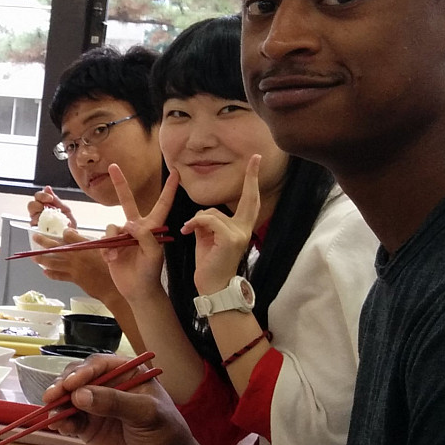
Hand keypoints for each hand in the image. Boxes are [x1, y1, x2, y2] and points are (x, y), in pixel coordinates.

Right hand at [27, 186, 76, 230]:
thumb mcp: (65, 210)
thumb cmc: (68, 224)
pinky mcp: (36, 232)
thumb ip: (56, 200)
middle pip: (31, 205)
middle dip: (38, 204)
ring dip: (40, 216)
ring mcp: (36, 223)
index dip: (42, 195)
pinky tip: (49, 227)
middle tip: (47, 206)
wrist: (71, 239)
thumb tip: (47, 188)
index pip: (38, 196)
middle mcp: (38, 213)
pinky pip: (34, 227)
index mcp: (45, 206)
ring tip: (50, 219)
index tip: (50, 198)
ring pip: (32, 216)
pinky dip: (42, 226)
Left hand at [32, 226, 120, 300]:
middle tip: (35, 237)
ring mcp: (74, 268)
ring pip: (54, 262)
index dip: (65, 232)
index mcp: (86, 246)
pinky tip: (45, 272)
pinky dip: (51, 274)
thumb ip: (94, 244)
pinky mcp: (74, 279)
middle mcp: (77, 256)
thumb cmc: (113, 267)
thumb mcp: (106, 250)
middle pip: (56, 247)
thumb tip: (85, 240)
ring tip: (33, 257)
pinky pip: (59, 276)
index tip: (63, 232)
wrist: (113, 287)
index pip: (69, 235)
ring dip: (42, 259)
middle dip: (44, 242)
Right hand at [43, 353, 199, 444]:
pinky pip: (70, 420)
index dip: (82, 371)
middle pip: (78, 378)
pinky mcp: (89, 428)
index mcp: (127, 374)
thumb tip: (80, 395)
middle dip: (63, 386)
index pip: (99, 364)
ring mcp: (97, 407)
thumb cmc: (167, 435)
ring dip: (58, 404)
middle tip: (52, 397)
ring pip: (69, 398)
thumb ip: (115, 402)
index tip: (70, 384)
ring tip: (53, 414)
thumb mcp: (147, 414)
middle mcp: (109, 386)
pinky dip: (61, 422)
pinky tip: (60, 426)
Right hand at [99, 164, 178, 300]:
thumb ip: (145, 236)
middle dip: (120, 184)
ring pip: (113, 226)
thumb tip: (128, 224)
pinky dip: (106, 248)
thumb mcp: (154, 254)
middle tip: (113, 166)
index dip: (169, 189)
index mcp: (152, 227)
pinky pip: (105, 238)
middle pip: (127, 201)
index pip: (163, 204)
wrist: (137, 289)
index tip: (176, 173)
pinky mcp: (110, 244)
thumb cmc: (150, 272)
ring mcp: (122, 235)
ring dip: (113, 240)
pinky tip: (111, 259)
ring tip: (115, 255)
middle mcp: (136, 227)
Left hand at [187, 154, 261, 294]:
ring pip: (212, 212)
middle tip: (256, 157)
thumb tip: (203, 214)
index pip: (249, 200)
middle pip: (249, 198)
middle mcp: (245, 229)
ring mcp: (239, 233)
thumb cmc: (209, 265)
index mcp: (241, 227)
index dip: (252, 181)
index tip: (257, 161)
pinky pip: (207, 219)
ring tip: (189, 232)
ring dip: (196, 220)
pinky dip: (194, 223)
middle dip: (252, 177)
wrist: (212, 287)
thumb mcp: (208, 239)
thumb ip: (209, 223)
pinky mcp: (229, 238)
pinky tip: (187, 232)